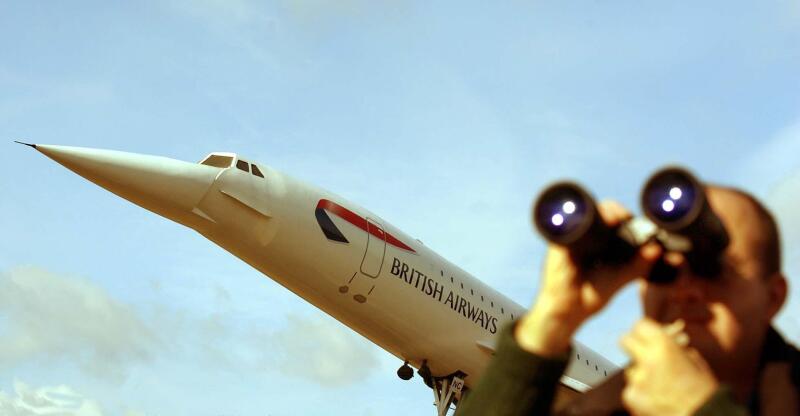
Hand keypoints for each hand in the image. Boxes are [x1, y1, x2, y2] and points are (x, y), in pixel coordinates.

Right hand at [517, 201, 661, 355]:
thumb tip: (657, 249)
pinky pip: (568, 224)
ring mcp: (572, 237)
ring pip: (586, 213)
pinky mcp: (559, 242)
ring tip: (616, 219)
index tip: (638, 221)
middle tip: (625, 217)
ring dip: (601, 211)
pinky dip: (582, 220)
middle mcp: (587, 237)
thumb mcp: (620, 278)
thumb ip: (638, 265)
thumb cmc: (592, 294)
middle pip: (600, 212)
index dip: (625, 216)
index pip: (614, 219)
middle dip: (615, 210)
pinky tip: (596, 222)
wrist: (568, 310)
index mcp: (603, 242)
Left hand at [621, 318, 718, 415]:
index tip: (646, 336)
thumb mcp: (694, 362)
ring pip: (630, 368)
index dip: (644, 331)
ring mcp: (636, 378)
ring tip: (660, 385)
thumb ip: (676, 347)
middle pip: (625, 341)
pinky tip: (656, 398)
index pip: (640, 326)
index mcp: (664, 345)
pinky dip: (640, 392)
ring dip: (640, 373)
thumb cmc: (704, 391)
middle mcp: (646, 358)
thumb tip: (669, 335)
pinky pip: (631, 388)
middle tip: (642, 353)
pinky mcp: (630, 396)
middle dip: (633, 345)